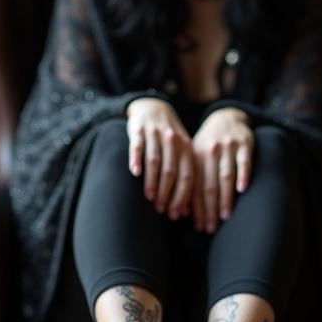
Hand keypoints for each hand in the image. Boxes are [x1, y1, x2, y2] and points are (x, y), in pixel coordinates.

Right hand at [126, 98, 193, 218]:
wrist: (153, 107)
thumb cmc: (169, 139)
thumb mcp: (181, 153)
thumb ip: (185, 178)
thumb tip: (186, 211)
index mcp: (186, 148)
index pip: (187, 176)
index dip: (181, 197)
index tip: (175, 214)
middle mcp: (172, 140)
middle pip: (171, 171)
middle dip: (167, 193)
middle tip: (161, 210)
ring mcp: (155, 134)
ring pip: (155, 161)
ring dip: (152, 181)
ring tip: (149, 198)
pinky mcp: (138, 130)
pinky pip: (138, 146)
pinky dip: (136, 159)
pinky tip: (135, 174)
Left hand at [191, 108, 252, 232]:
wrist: (226, 118)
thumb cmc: (208, 146)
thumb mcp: (195, 157)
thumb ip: (190, 181)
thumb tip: (184, 211)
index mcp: (195, 157)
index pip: (193, 186)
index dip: (195, 207)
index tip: (198, 226)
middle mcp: (209, 152)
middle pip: (208, 184)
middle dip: (209, 208)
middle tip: (210, 228)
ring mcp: (227, 147)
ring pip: (225, 176)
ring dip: (225, 197)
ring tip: (225, 216)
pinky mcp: (245, 144)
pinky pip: (244, 162)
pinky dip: (242, 175)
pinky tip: (242, 190)